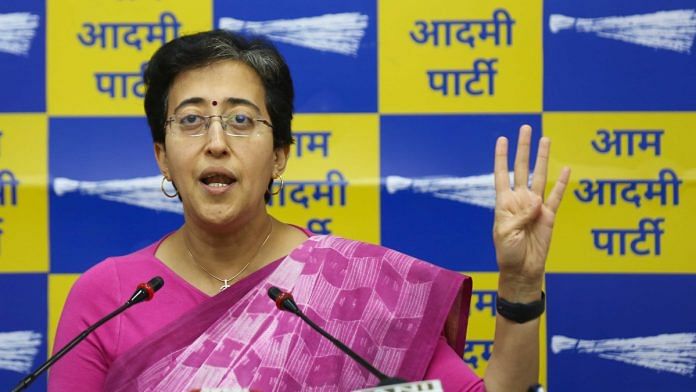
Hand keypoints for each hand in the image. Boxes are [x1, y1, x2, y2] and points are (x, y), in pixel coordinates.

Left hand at [493, 125, 570, 299]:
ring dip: (543, 158)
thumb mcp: (505, 233)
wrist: (522, 269)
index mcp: (504, 202)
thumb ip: (520, 215)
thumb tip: (537, 200)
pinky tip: (566, 168)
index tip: (502, 139)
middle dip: (524, 148)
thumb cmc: (507, 252)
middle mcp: (520, 199)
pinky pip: (557, 196)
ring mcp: (535, 206)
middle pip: (523, 168)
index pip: (502, 173)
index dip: (501, 156)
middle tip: (526, 128)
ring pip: (540, 176)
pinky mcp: (550, 216)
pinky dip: (562, 182)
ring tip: (546, 139)